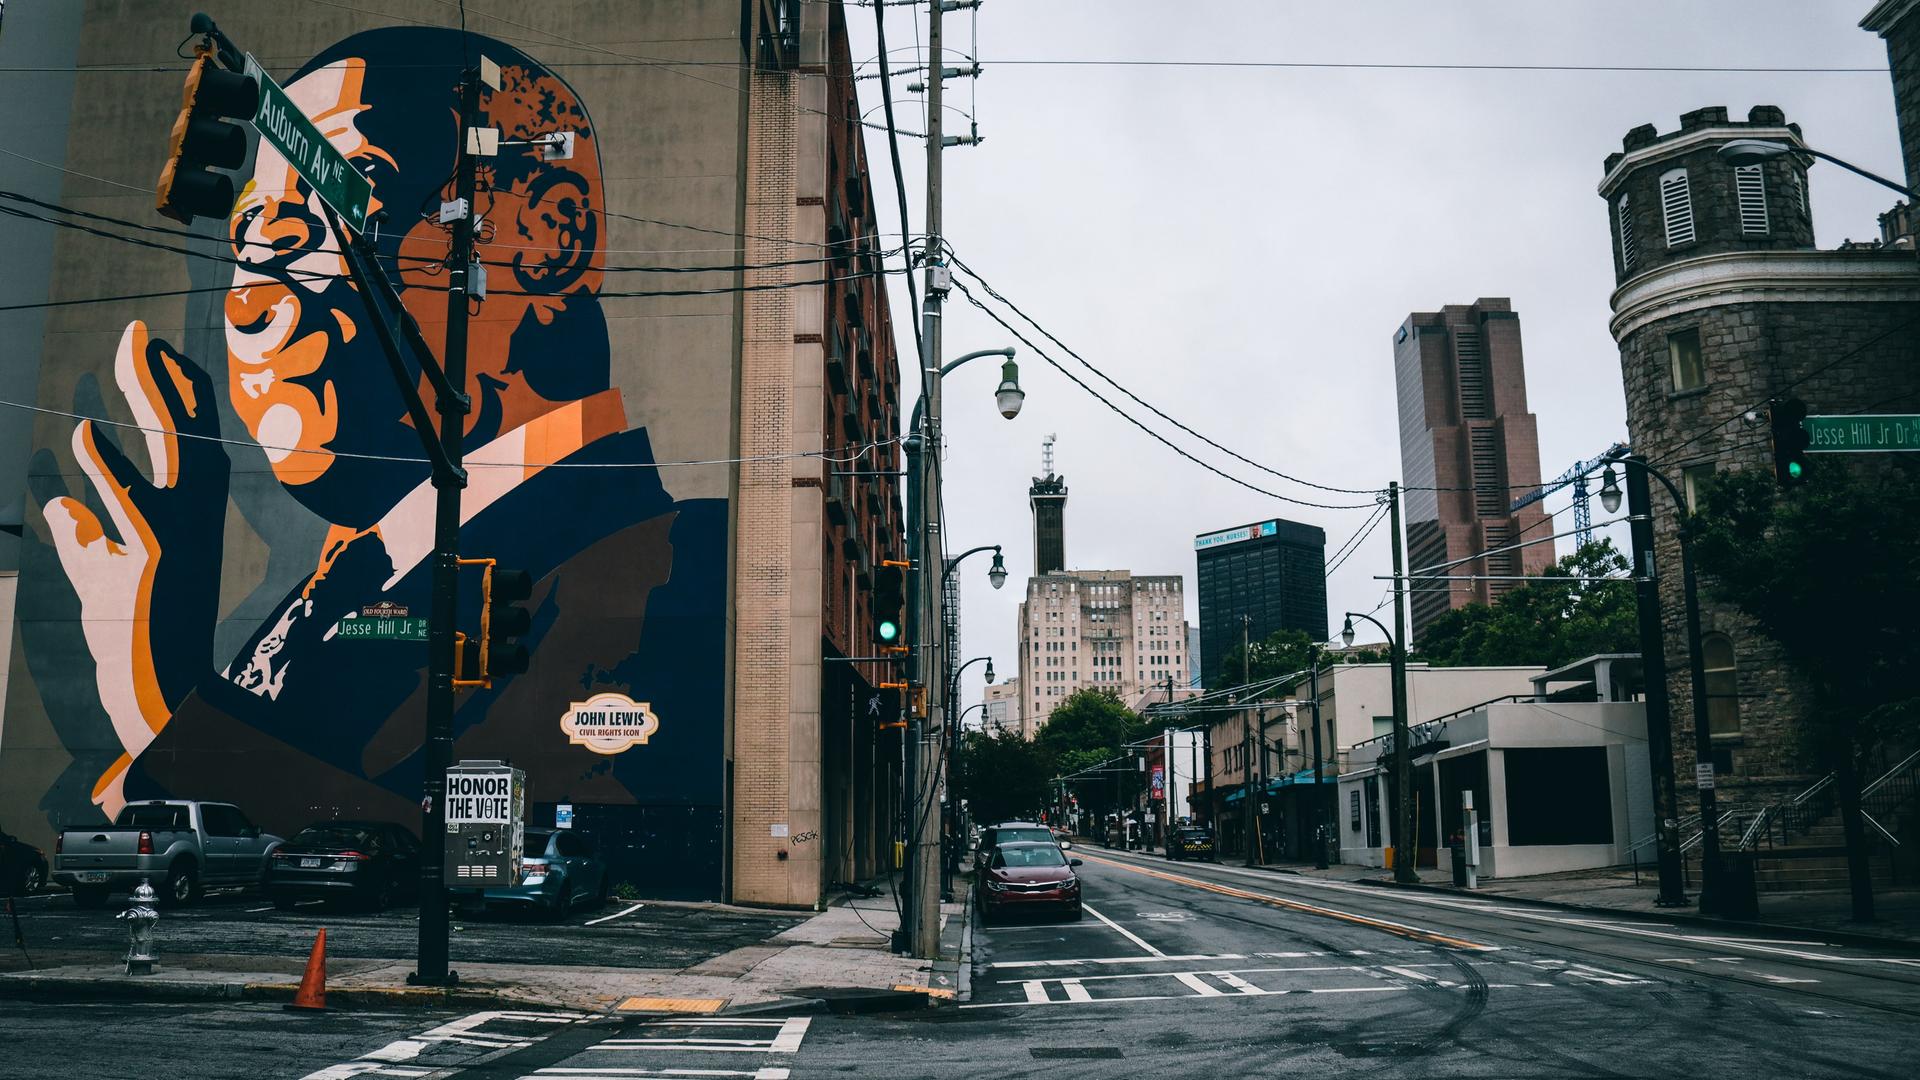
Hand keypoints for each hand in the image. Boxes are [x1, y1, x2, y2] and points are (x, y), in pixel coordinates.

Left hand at [39, 322, 229, 813]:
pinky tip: (85, 435)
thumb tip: (56, 501)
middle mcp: (193, 515)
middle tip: (138, 330)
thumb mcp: (94, 567)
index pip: (185, 435)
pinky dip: (106, 465)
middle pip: (181, 427)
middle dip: (157, 374)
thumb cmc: (125, 624)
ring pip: (169, 449)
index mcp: (187, 510)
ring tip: (128, 352)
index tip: (150, 348)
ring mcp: (177, 533)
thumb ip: (78, 529)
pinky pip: (129, 500)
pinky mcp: (153, 556)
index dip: (169, 389)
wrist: (148, 681)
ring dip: (146, 395)